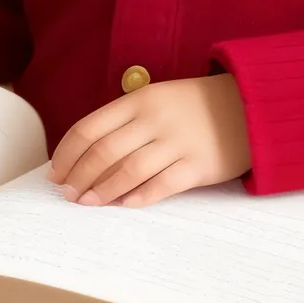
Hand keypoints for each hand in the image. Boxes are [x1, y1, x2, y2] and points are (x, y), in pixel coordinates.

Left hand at [47, 73, 251, 207]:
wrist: (247, 105)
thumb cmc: (194, 105)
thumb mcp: (157, 98)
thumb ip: (127, 120)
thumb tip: (88, 153)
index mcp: (139, 100)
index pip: (90, 127)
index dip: (68, 152)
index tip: (56, 171)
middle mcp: (154, 119)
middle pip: (104, 151)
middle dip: (79, 175)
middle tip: (67, 193)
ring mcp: (177, 142)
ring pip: (128, 170)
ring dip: (102, 190)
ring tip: (87, 203)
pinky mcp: (198, 165)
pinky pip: (162, 185)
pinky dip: (139, 197)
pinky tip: (125, 204)